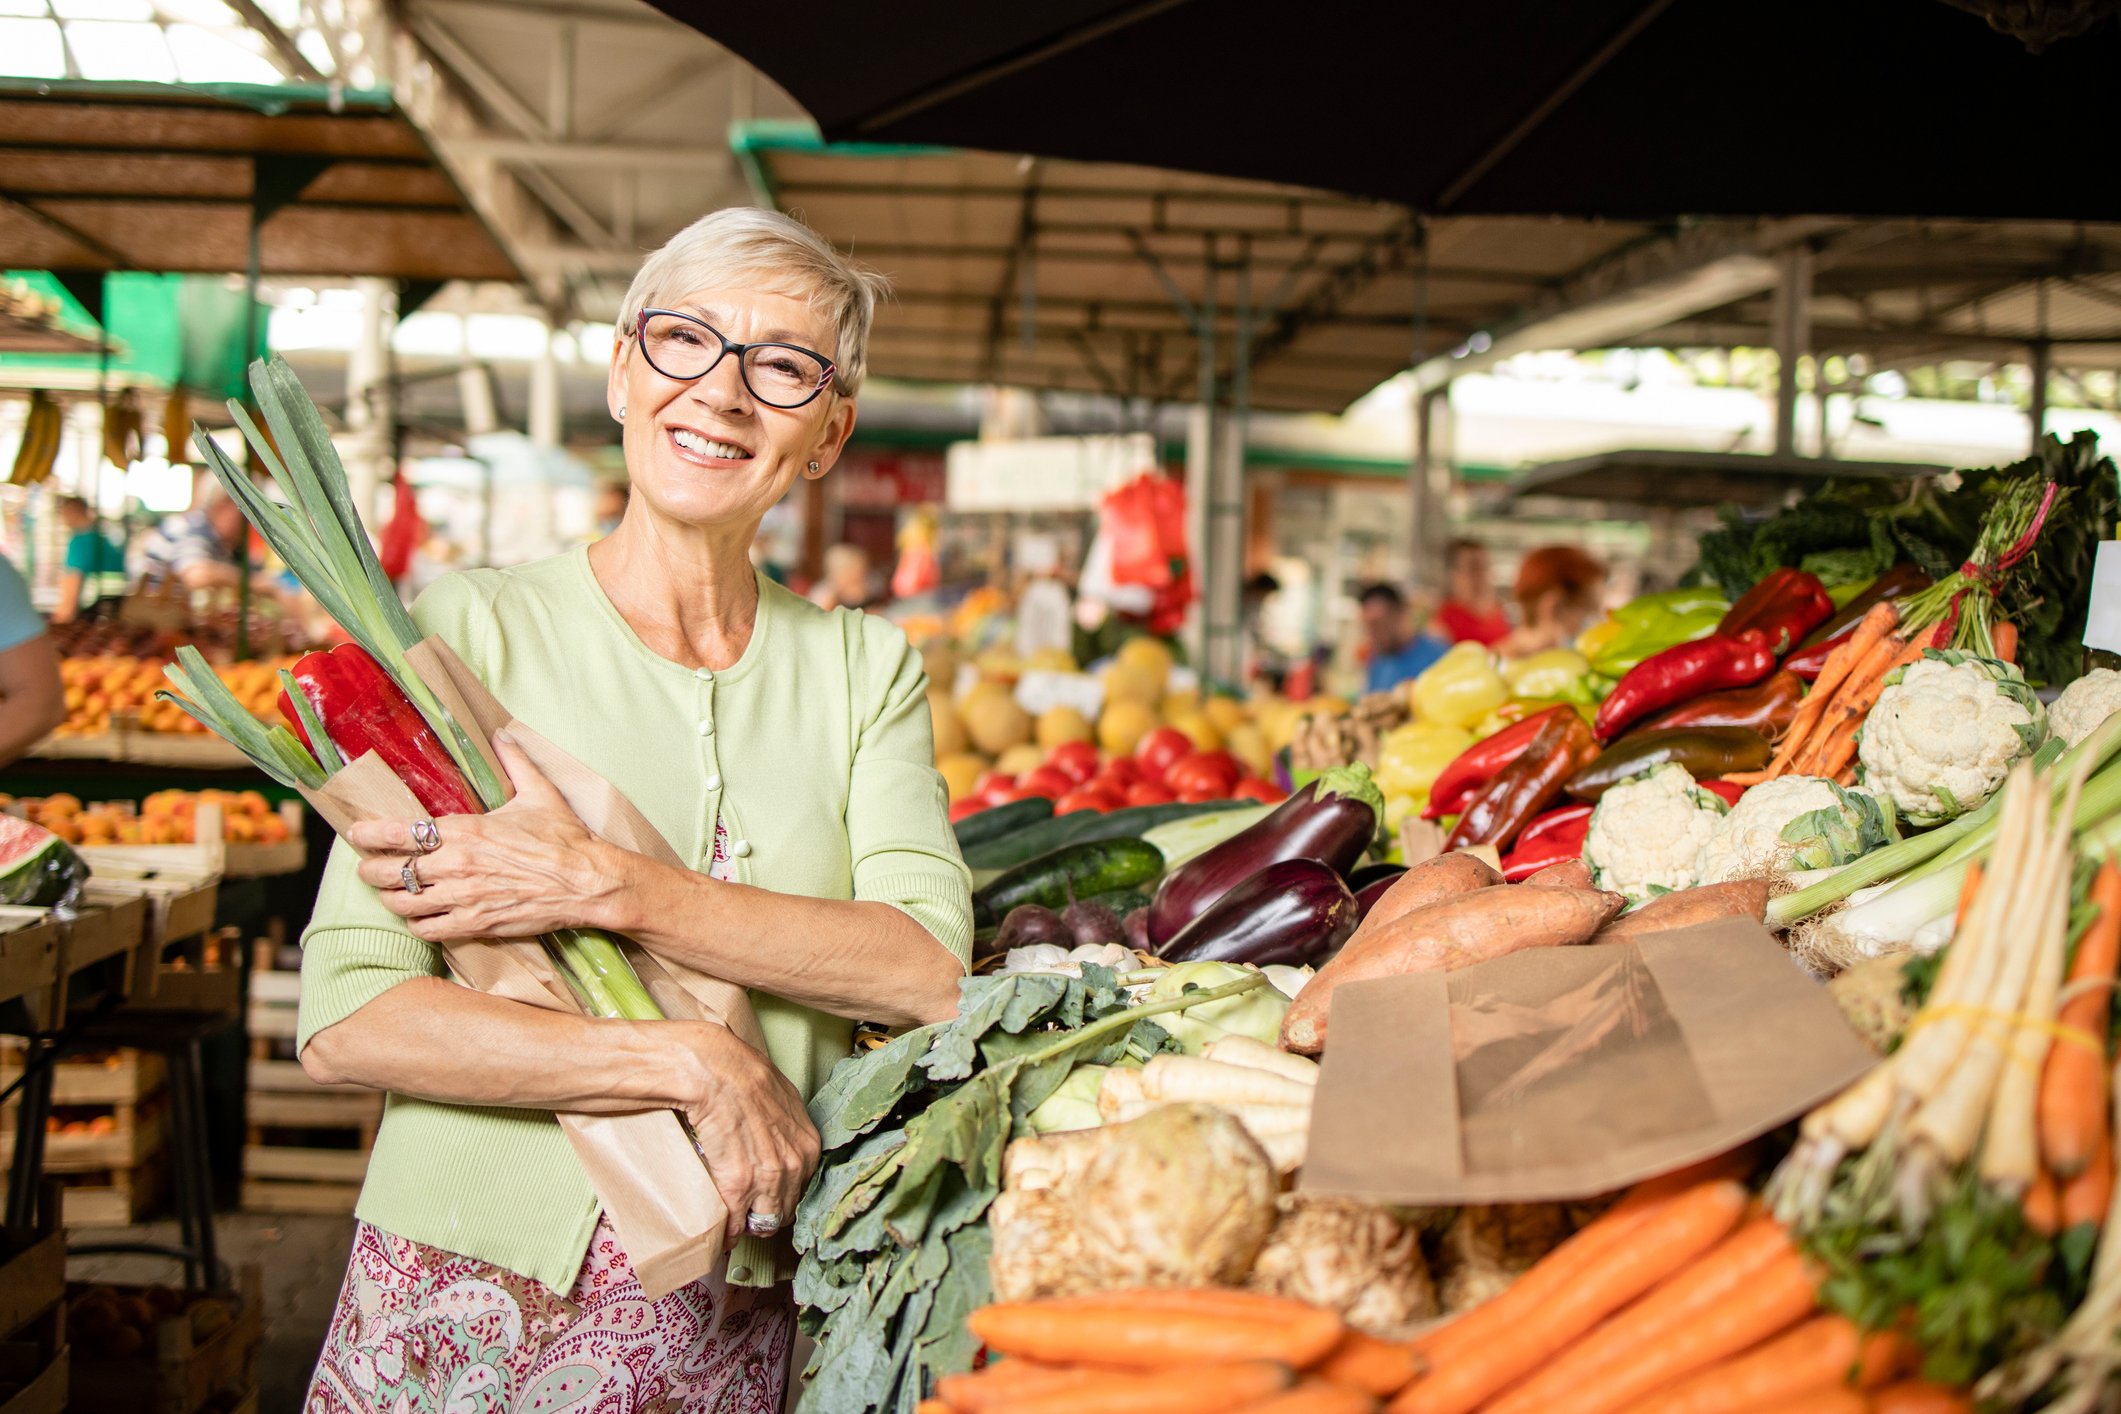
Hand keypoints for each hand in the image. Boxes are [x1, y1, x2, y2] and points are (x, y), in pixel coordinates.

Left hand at [350, 734, 634, 941]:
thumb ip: (515, 763)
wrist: (586, 881)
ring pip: (402, 902)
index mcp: (464, 830)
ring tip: (387, 892)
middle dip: (370, 870)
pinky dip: (417, 922)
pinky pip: (427, 928)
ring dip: (389, 898)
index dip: (369, 835)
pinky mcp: (475, 923)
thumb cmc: (563, 838)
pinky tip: (418, 915)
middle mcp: (455, 864)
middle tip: (367, 868)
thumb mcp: (539, 793)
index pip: (399, 832)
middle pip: (389, 871)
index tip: (356, 834)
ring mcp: (463, 897)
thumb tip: (502, 735)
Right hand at [665, 1022, 821, 1249]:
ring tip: (734, 1222)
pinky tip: (720, 1229)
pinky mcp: (738, 1187)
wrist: (716, 1071)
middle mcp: (794, 1167)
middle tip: (749, 1211)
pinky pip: (735, 1226)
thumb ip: (789, 1128)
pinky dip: (726, 1232)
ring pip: (763, 1223)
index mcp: (809, 1147)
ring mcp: (768, 1180)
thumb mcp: (784, 1100)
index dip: (783, 1195)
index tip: (768, 1197)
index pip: (803, 1189)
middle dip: (767, 1214)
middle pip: (785, 1210)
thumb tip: (781, 1141)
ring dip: (748, 1226)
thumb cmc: (744, 1077)